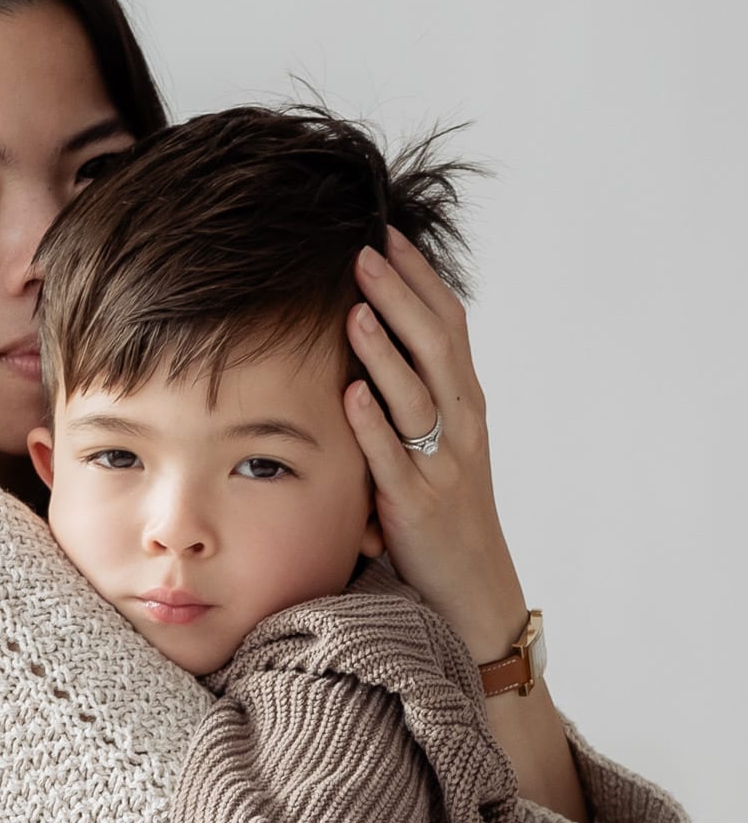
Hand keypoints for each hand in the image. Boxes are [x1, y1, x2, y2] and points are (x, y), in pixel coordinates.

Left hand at [345, 228, 527, 658]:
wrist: (472, 587)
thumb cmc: (445, 511)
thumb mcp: (439, 441)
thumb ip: (415, 393)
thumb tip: (374, 340)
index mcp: (466, 401)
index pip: (448, 323)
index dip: (420, 277)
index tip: (388, 234)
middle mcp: (462, 423)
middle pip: (436, 345)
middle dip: (400, 296)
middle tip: (364, 252)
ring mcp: (442, 463)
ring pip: (417, 395)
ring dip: (385, 351)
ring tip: (354, 309)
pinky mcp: (417, 504)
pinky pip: (393, 458)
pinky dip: (372, 424)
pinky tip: (350, 393)